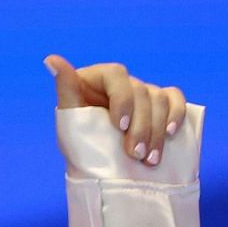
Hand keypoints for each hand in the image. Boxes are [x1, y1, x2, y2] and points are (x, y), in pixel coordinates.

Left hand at [43, 54, 188, 168]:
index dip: (122, 98)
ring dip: (156, 130)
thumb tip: (51, 59)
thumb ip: (65, 88)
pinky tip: (170, 133)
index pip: (116, 74)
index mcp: (98, 78)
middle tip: (134, 154)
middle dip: (140, 125)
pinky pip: (175, 99)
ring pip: (159, 99)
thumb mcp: (70, 118)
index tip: (120, 126)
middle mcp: (122, 83)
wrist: (99, 167)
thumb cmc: (79, 141)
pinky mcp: (160, 105)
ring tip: (149, 159)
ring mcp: (143, 92)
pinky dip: (176, 113)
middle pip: (141, 91)